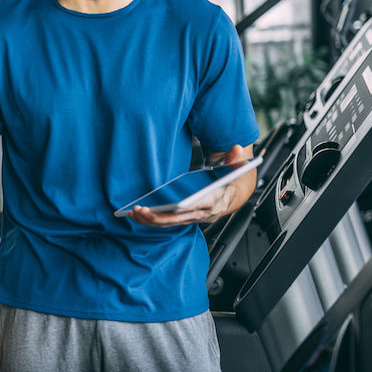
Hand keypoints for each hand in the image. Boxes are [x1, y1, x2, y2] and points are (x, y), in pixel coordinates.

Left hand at [129, 145, 248, 227]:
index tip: (167, 207)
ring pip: (169, 223)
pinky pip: (167, 222)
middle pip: (177, 219)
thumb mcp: (235, 168)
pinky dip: (152, 220)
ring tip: (133, 213)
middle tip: (139, 210)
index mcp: (213, 201)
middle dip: (157, 216)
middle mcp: (202, 213)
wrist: (233, 196)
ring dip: (150, 220)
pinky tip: (138, 214)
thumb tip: (237, 149)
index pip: (196, 207)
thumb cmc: (230, 182)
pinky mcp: (184, 218)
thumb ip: (236, 159)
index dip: (181, 208)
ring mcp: (192, 218)